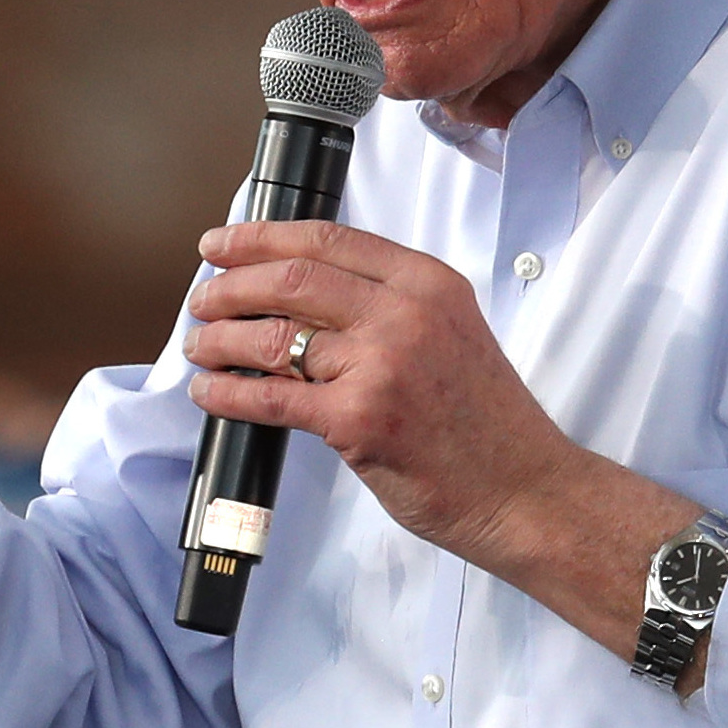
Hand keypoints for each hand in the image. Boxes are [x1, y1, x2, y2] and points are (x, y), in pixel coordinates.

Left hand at [182, 217, 711, 672]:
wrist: (526, 489)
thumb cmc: (485, 423)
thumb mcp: (450, 333)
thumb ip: (388, 307)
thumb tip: (302, 296)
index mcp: (428, 283)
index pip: (326, 239)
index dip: (260, 237)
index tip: (222, 243)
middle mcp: (405, 313)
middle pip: (289, 279)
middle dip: (229, 285)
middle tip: (202, 298)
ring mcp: (381, 365)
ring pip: (272, 337)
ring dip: (219, 340)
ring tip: (201, 347)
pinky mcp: (358, 419)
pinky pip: (270, 397)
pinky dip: (226, 393)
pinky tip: (209, 393)